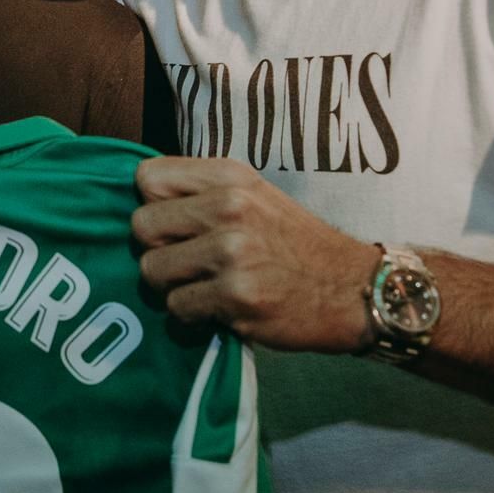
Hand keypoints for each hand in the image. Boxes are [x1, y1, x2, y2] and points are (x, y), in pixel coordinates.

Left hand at [132, 157, 378, 352]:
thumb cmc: (295, 245)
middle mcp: (228, 207)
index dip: (154, 205)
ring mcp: (231, 251)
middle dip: (157, 250)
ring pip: (152, 271)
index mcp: (229, 176)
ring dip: (172, 287)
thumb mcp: (254, 196)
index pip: (147, 178)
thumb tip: (142, 203)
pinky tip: (220, 309)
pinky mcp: (236, 295)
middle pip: (141, 226)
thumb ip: (202, 194)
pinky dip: (192, 316)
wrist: (352, 289)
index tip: (176, 224)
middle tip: (186, 263)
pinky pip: (177, 307)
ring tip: (204, 287)